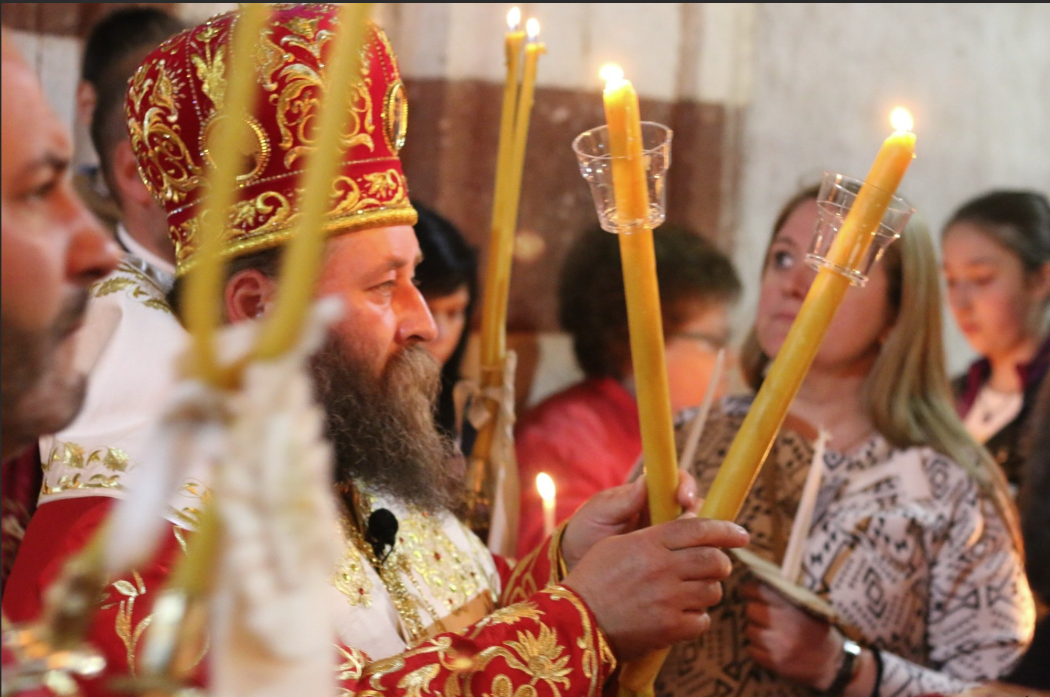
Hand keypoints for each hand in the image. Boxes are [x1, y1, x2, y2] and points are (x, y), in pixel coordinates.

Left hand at [561, 470, 698, 570]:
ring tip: (694, 556)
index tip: (682, 499)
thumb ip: (621, 501)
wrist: (577, 564)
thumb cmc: (587, 531)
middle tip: (695, 533)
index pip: (678, 483)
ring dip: (703, 545)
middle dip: (704, 519)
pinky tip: (690, 575)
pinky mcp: (672, 564)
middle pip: (699, 511)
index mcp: (650, 495)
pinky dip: (696, 567)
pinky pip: (692, 563)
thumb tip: (644, 482)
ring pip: (701, 538)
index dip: (687, 488)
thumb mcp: (599, 514)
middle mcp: (666, 515)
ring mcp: (671, 540)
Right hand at [563, 516, 747, 659]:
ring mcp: (668, 600)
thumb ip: (652, 534)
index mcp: (648, 543)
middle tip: (714, 566)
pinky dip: (696, 618)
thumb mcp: (616, 544)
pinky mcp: (670, 628)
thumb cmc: (593, 579)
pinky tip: (681, 615)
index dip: (725, 529)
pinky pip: (702, 620)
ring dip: (707, 591)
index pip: (698, 529)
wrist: (575, 622)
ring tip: (690, 593)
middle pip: (714, 560)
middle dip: (720, 562)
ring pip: (712, 591)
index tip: (741, 534)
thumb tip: (688, 525)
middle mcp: (662, 569)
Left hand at [741, 581, 843, 689]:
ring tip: (770, 633)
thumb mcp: (809, 607)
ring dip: (756, 631)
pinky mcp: (774, 663)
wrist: (834, 663)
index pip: (758, 590)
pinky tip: (770, 648)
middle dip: (754, 611)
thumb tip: (759, 579)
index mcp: (792, 606)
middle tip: (763, 615)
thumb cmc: (819, 631)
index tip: (748, 592)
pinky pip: (751, 651)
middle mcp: (783, 624)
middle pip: (750, 610)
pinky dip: (757, 649)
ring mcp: (778, 645)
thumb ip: (786, 595)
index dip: (749, 590)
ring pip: (749, 630)